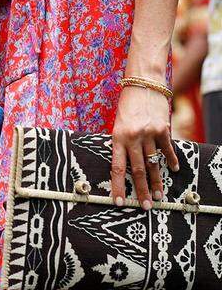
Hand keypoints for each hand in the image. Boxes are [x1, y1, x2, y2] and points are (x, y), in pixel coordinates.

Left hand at [111, 85, 178, 208]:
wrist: (142, 82)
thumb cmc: (127, 104)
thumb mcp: (118, 123)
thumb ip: (122, 143)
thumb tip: (124, 166)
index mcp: (117, 136)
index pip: (116, 167)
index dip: (118, 186)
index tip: (119, 202)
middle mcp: (133, 136)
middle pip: (137, 170)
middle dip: (141, 190)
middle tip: (146, 206)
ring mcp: (149, 133)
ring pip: (153, 163)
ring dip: (156, 182)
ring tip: (159, 196)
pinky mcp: (163, 128)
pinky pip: (167, 149)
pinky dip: (170, 160)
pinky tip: (173, 170)